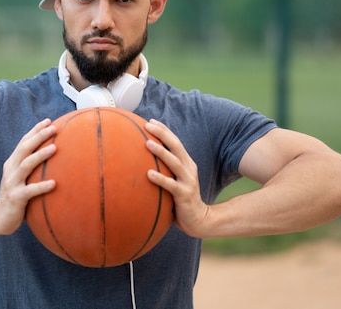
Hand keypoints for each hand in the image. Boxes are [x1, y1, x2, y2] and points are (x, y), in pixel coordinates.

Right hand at [0, 119, 56, 234]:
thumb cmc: (16, 195)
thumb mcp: (22, 178)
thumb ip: (32, 167)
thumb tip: (54, 154)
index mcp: (12, 163)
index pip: (24, 142)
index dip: (35, 130)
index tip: (49, 121)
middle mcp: (11, 170)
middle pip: (24, 148)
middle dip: (39, 136)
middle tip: (54, 128)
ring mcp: (12, 183)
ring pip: (26, 165)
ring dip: (40, 155)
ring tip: (54, 148)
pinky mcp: (16, 198)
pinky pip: (30, 191)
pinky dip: (41, 186)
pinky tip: (54, 183)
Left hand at [145, 119, 209, 237]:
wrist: (199, 220)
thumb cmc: (181, 200)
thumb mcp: (174, 181)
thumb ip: (164, 171)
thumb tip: (141, 163)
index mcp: (186, 163)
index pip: (175, 142)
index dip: (164, 130)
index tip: (150, 121)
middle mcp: (188, 169)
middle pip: (176, 146)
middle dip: (162, 134)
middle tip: (148, 125)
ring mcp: (188, 181)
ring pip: (174, 162)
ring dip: (161, 152)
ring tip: (147, 143)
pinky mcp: (184, 195)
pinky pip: (170, 185)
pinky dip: (160, 178)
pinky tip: (148, 174)